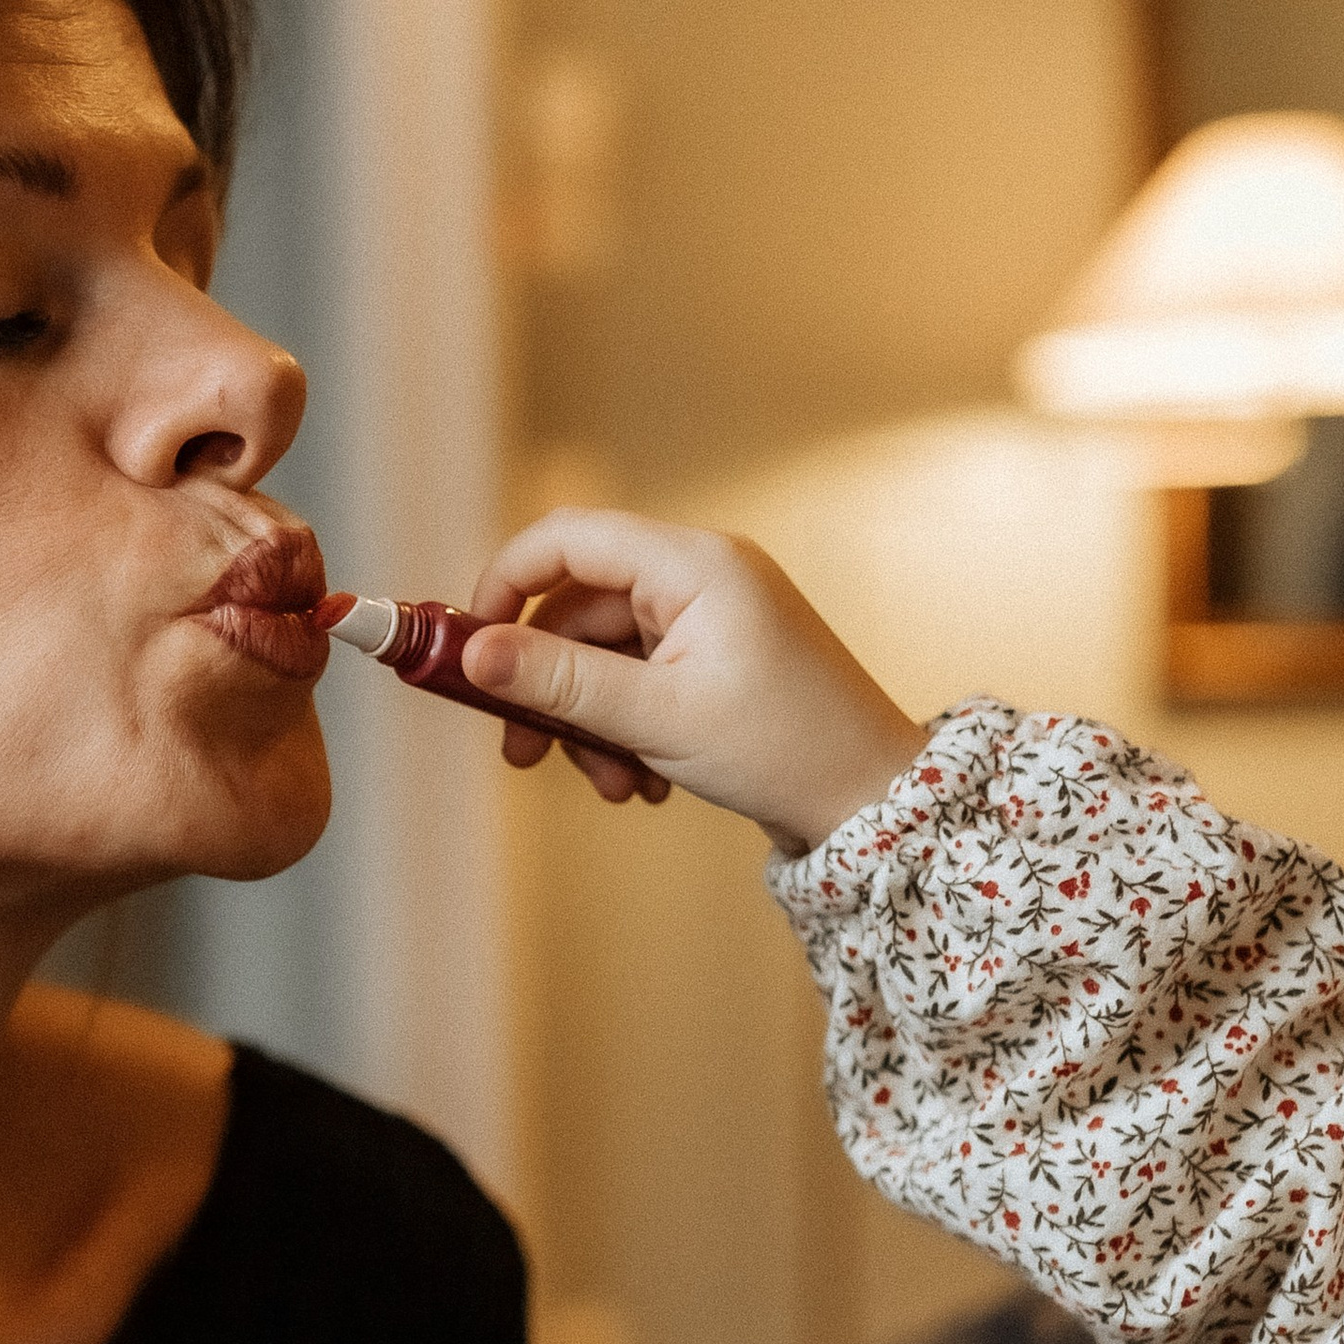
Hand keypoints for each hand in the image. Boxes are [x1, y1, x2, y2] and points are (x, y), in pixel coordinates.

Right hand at [460, 511, 925, 855]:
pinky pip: (640, 682)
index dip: (505, 585)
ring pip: (605, 657)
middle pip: (579, 609)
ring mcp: (711, 619)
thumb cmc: (785, 750)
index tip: (469, 651)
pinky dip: (626, 732)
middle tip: (521, 754)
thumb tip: (472, 656)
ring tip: (613, 786)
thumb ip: (557, 682)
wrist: (874, 804)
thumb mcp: (655, 719)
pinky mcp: (716, 661)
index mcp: (694, 564)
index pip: (568, 539)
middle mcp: (701, 577)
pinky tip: (647, 783)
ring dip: (590, 725)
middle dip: (547, 687)